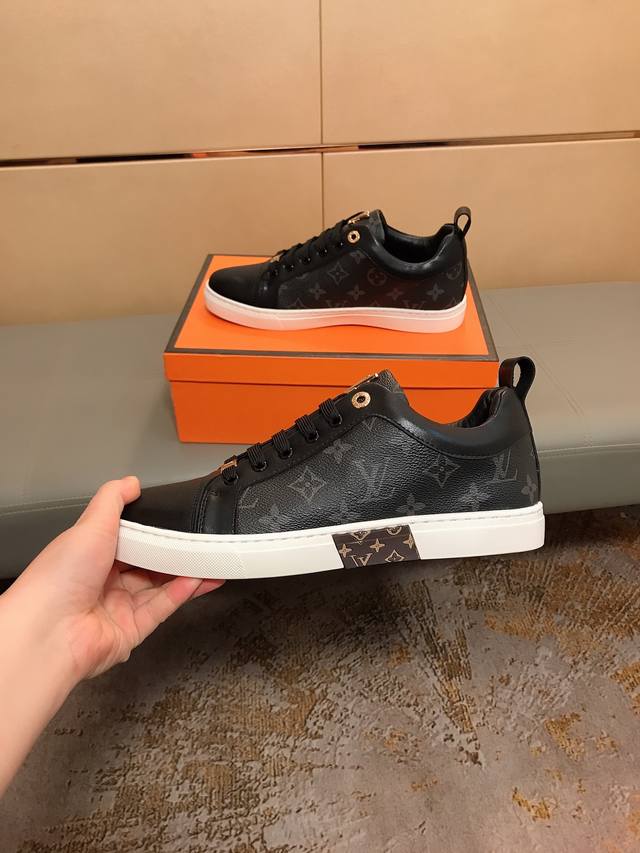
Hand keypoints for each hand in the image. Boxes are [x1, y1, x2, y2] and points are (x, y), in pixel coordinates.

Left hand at [11, 477, 223, 680]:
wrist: (50, 630)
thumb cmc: (60, 576)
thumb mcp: (90, 524)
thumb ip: (113, 499)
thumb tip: (131, 481)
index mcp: (89, 556)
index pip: (127, 540)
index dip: (151, 531)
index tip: (175, 521)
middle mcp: (102, 582)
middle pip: (147, 565)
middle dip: (173, 554)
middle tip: (199, 542)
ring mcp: (117, 608)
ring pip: (159, 587)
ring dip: (185, 574)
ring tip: (209, 560)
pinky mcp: (131, 631)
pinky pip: (161, 608)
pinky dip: (181, 593)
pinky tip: (199, 579)